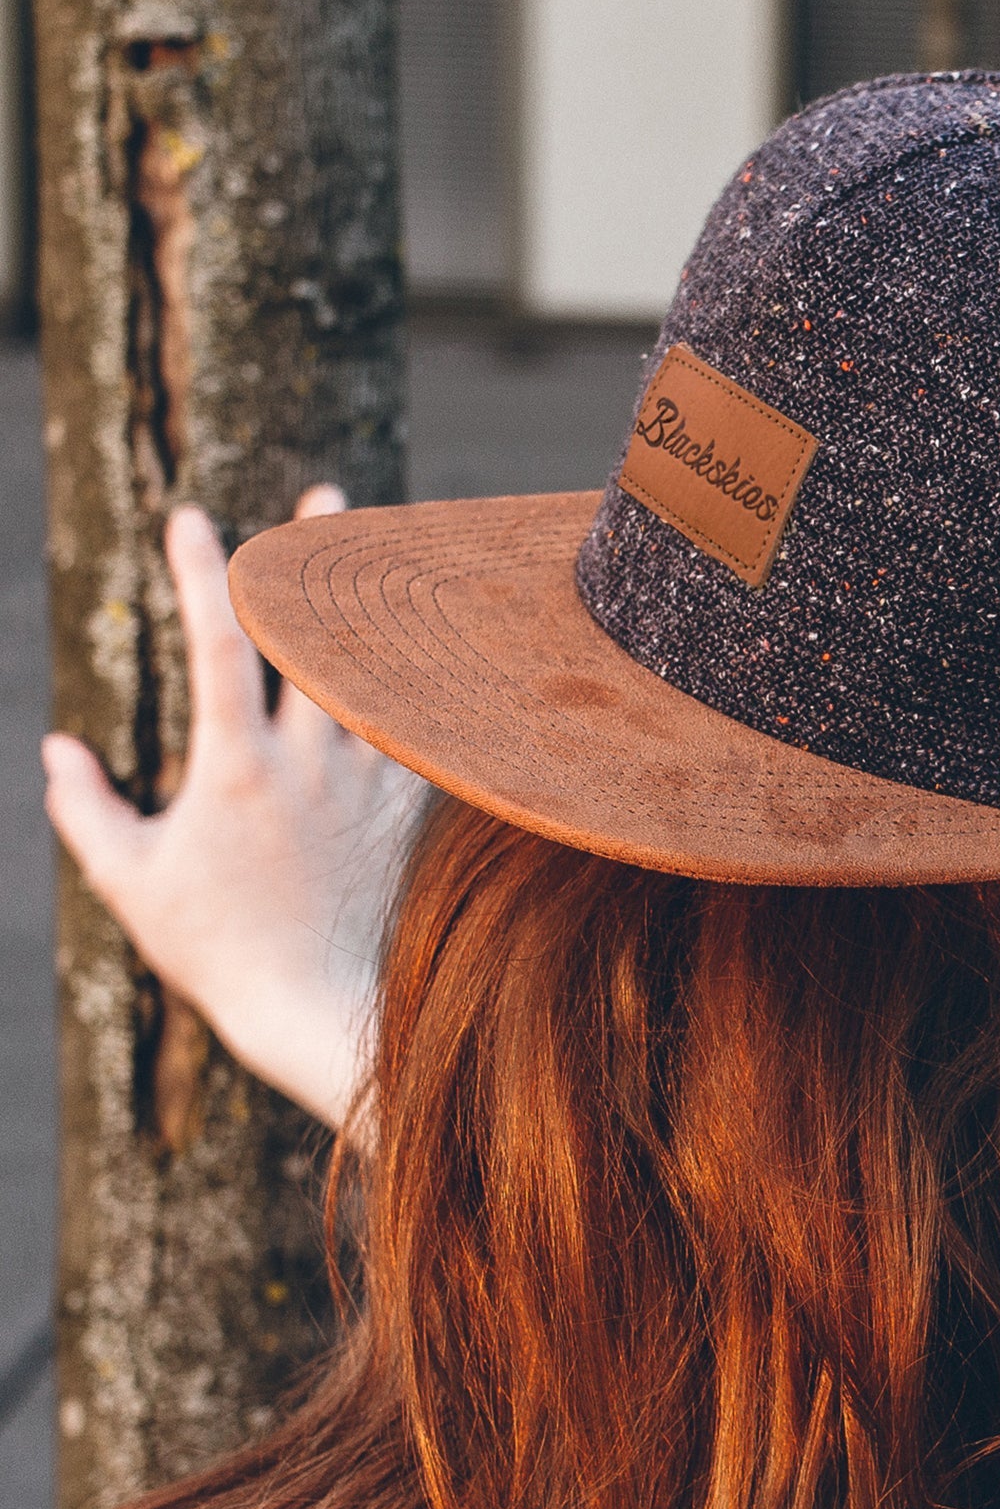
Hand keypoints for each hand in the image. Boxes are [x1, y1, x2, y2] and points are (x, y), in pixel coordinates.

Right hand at [42, 488, 424, 1133]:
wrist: (320, 1010)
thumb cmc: (219, 954)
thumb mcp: (132, 883)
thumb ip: (88, 812)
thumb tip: (58, 751)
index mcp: (236, 768)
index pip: (218, 645)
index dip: (200, 572)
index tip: (190, 517)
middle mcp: (310, 763)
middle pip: (318, 638)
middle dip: (314, 561)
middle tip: (325, 498)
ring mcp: (365, 785)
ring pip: (375, 676)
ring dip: (373, 614)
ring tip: (386, 561)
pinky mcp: (403, 814)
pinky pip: (417, 732)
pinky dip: (419, 688)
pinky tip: (431, 656)